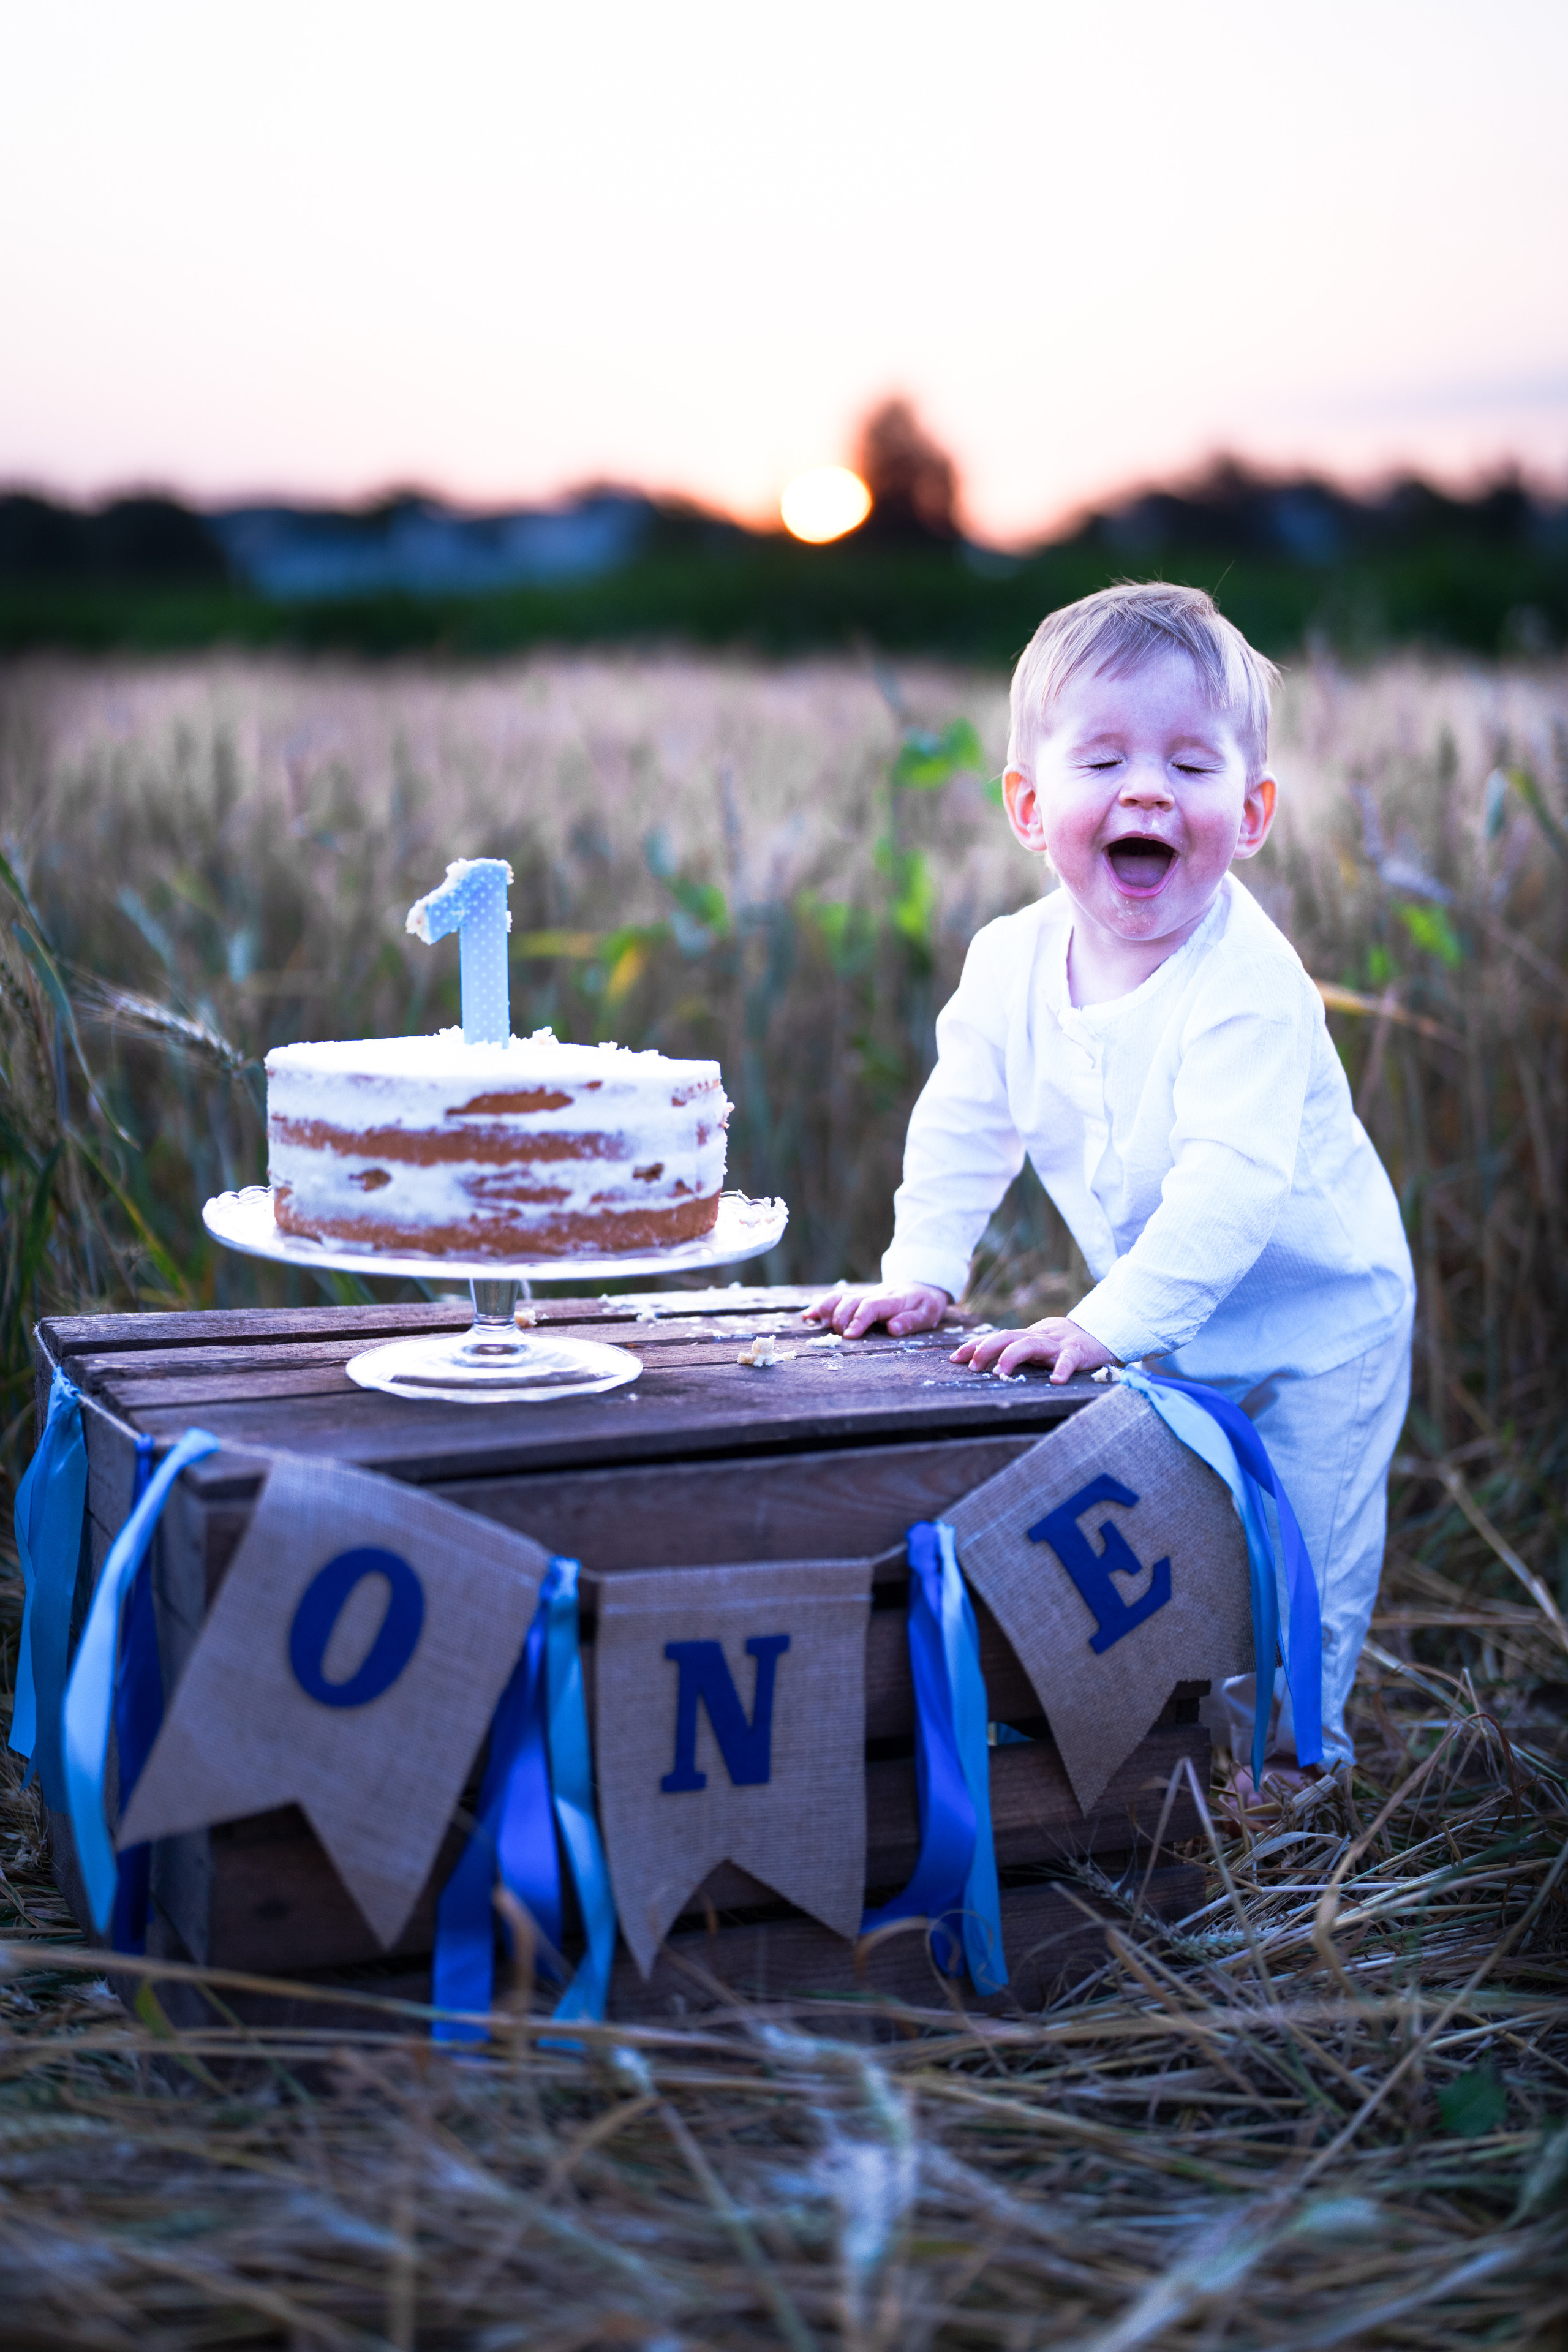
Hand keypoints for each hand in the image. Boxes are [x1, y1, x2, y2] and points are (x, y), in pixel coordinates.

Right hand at [802, 1282, 950, 1338]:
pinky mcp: (857, 1296)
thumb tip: (892, 1328)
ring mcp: (864, 1294)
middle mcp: (875, 1294)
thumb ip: (911, 1321)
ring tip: (819, 1324)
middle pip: (851, 1300)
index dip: (859, 1319)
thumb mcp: (927, 1313)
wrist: (922, 1283)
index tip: (850, 1336)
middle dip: (841, 1318)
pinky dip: (821, 1306)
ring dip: (827, 1309)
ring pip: (840, 1297)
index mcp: (893, 1300)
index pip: (872, 1305)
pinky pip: (836, 1297)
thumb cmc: (925, 1304)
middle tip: (841, 1336)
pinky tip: (808, 1316)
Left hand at [949, 1315, 1117, 1384]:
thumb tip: (983, 1360)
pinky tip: (1056, 1381)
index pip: (996, 1337)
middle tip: (972, 1367)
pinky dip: (1062, 1369)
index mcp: (1027, 1336)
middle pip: (1008, 1337)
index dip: (974, 1346)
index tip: (954, 1358)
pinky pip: (1068, 1360)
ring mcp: (1057, 1344)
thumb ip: (1016, 1349)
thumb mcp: (1037, 1343)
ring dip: (1012, 1356)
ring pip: (1031, 1344)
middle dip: (986, 1349)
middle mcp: (1038, 1337)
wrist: (1101, 1331)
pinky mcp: (1077, 1353)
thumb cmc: (1064, 1343)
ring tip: (1000, 1372)